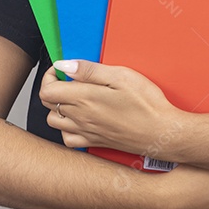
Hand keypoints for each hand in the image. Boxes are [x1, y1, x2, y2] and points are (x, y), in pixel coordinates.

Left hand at [39, 59, 182, 154]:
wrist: (162, 133)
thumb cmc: (146, 104)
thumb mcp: (120, 76)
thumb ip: (89, 70)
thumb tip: (63, 65)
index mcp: (84, 99)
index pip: (46, 90)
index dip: (50, 76)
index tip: (63, 70)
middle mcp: (80, 118)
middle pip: (48, 104)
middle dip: (54, 88)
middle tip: (71, 80)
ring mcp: (87, 132)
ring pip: (54, 122)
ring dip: (58, 108)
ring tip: (75, 98)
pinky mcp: (95, 142)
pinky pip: (68, 139)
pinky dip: (67, 129)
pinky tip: (79, 119)